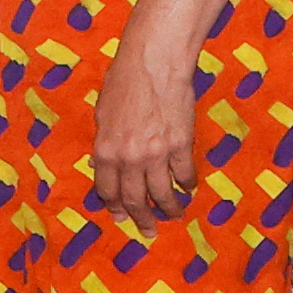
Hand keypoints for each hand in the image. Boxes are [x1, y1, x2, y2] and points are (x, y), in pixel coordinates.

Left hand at [84, 39, 202, 225]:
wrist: (154, 62)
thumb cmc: (124, 80)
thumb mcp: (103, 113)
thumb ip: (106, 143)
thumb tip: (104, 165)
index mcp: (106, 151)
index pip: (108, 190)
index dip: (115, 206)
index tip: (121, 216)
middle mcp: (129, 159)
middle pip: (135, 199)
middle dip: (142, 218)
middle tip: (149, 230)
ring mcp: (156, 155)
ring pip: (162, 193)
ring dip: (169, 208)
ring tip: (174, 215)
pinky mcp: (181, 146)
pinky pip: (184, 174)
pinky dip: (187, 184)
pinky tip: (189, 188)